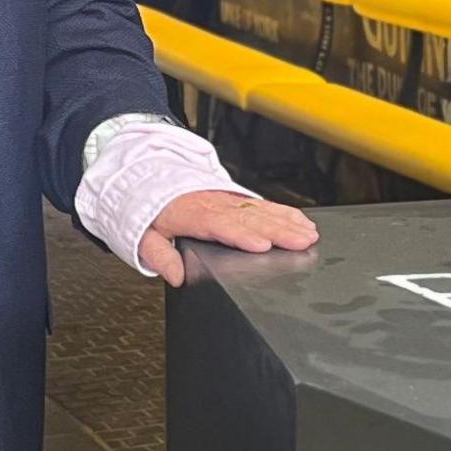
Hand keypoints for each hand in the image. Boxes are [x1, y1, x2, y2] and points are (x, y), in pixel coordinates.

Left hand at [140, 188, 321, 284]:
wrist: (150, 175)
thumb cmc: (149, 208)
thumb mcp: (141, 234)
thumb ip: (159, 255)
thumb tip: (174, 276)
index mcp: (191, 215)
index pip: (220, 225)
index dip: (242, 235)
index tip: (262, 245)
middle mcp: (215, 205)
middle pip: (250, 218)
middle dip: (279, 230)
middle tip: (302, 241)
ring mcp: (229, 200)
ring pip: (262, 210)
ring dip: (288, 222)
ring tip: (309, 235)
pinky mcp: (238, 198)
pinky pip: (264, 204)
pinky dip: (285, 212)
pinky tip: (301, 221)